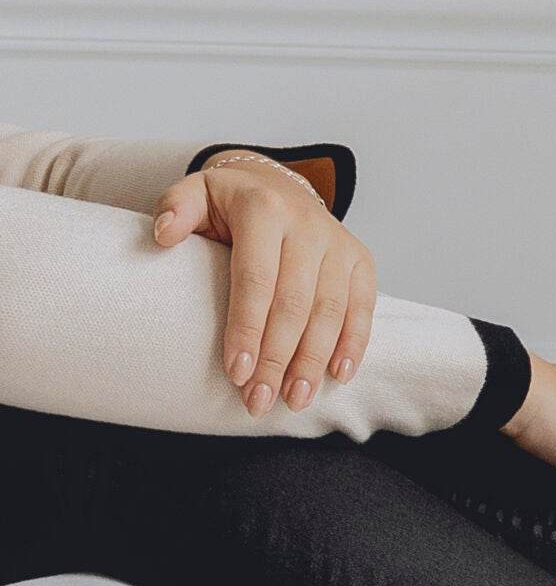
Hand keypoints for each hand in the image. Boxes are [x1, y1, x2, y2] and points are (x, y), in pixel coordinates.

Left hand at [150, 154, 376, 416]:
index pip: (255, 279)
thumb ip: (177, 207)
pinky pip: (362, 308)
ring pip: (329, 312)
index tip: (236, 374)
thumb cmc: (231, 204)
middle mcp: (307, 224)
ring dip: (312, 362)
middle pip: (294, 303)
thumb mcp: (197, 194)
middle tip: (259, 401)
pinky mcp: (360, 260)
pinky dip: (353, 345)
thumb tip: (163, 235)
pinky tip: (338, 376)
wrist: (278, 184)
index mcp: (263, 208)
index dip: (247, 330)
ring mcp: (338, 242)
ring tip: (295, 400)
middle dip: (277, 359)